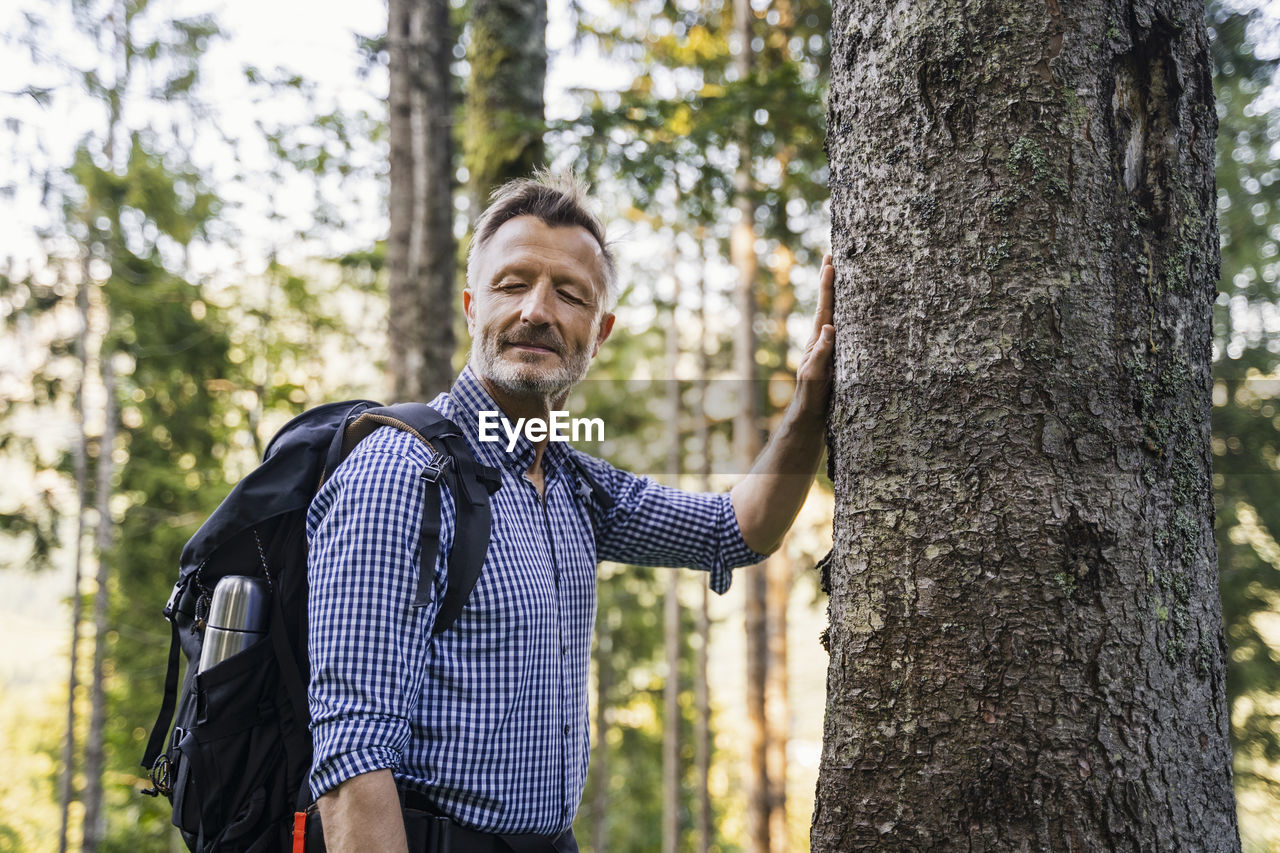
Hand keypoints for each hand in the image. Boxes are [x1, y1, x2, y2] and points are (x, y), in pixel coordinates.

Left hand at [789, 253, 834, 428]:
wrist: (810, 415)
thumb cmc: (811, 396)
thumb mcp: (815, 374)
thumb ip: (821, 352)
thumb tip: (829, 326)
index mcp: (817, 339)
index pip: (824, 307)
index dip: (827, 286)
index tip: (830, 262)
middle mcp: (823, 339)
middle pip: (828, 304)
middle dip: (831, 280)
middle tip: (832, 255)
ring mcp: (830, 346)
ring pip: (836, 314)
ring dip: (839, 293)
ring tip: (842, 272)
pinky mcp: (837, 356)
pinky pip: (844, 328)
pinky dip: (847, 314)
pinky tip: (854, 309)